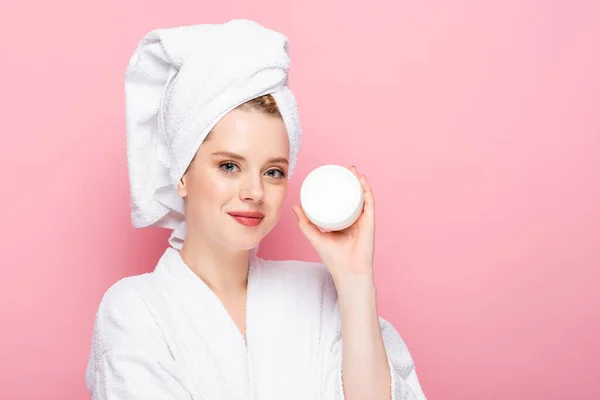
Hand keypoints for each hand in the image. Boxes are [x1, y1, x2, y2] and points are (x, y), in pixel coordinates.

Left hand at [292, 165, 375, 281]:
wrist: (347, 271)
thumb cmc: (333, 258)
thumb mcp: (315, 236)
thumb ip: (305, 223)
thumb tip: (295, 206)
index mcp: (344, 222)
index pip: (342, 201)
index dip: (339, 188)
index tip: (332, 176)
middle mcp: (355, 219)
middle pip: (353, 196)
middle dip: (350, 181)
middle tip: (342, 169)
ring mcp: (363, 220)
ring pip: (362, 196)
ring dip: (359, 181)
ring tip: (351, 170)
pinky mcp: (370, 222)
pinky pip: (369, 202)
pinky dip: (366, 190)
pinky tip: (361, 180)